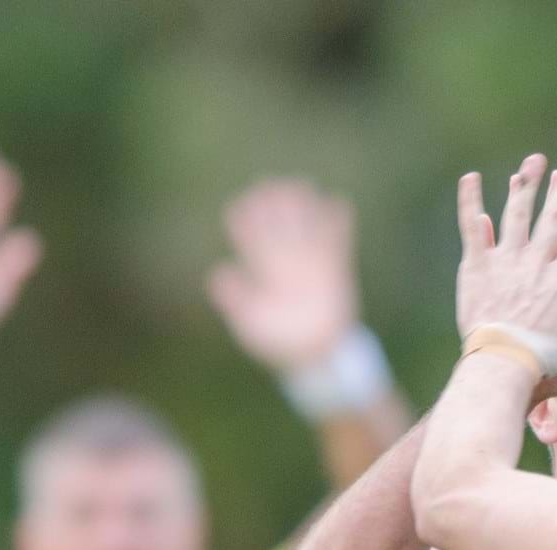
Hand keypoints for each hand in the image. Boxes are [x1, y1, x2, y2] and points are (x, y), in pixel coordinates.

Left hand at [207, 180, 360, 371]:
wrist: (315, 357)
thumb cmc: (279, 343)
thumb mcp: (251, 327)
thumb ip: (236, 302)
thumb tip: (218, 272)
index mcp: (261, 271)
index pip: (249, 234)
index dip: (245, 216)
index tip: (243, 206)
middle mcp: (284, 261)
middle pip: (276, 221)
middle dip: (273, 200)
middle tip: (273, 185)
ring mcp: (311, 263)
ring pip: (306, 224)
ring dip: (304, 205)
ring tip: (304, 187)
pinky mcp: (336, 269)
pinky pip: (338, 241)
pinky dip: (338, 222)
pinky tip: (337, 204)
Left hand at [454, 153, 556, 399]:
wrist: (501, 368)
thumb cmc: (544, 365)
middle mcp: (538, 265)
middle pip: (554, 219)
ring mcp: (506, 262)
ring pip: (517, 215)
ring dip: (526, 186)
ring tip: (534, 162)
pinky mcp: (476, 267)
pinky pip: (472, 228)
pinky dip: (470, 202)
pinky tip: (471, 178)